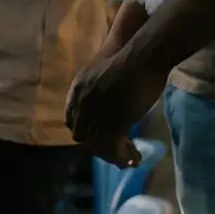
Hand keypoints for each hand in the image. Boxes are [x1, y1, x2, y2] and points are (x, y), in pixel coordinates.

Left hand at [66, 46, 162, 167]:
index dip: (86, 132)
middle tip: (117, 152)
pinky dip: (123, 157)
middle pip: (82, 136)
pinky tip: (135, 159)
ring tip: (130, 159)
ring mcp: (95, 113)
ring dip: (113, 156)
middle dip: (98, 147)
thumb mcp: (104, 75)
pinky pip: (113, 148)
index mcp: (77, 90)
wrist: (142, 54)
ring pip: (97, 145)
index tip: (101, 139)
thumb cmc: (130, 59)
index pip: (72, 121)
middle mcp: (81, 103)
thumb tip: (109, 106)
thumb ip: (99, 92)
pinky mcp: (113, 123)